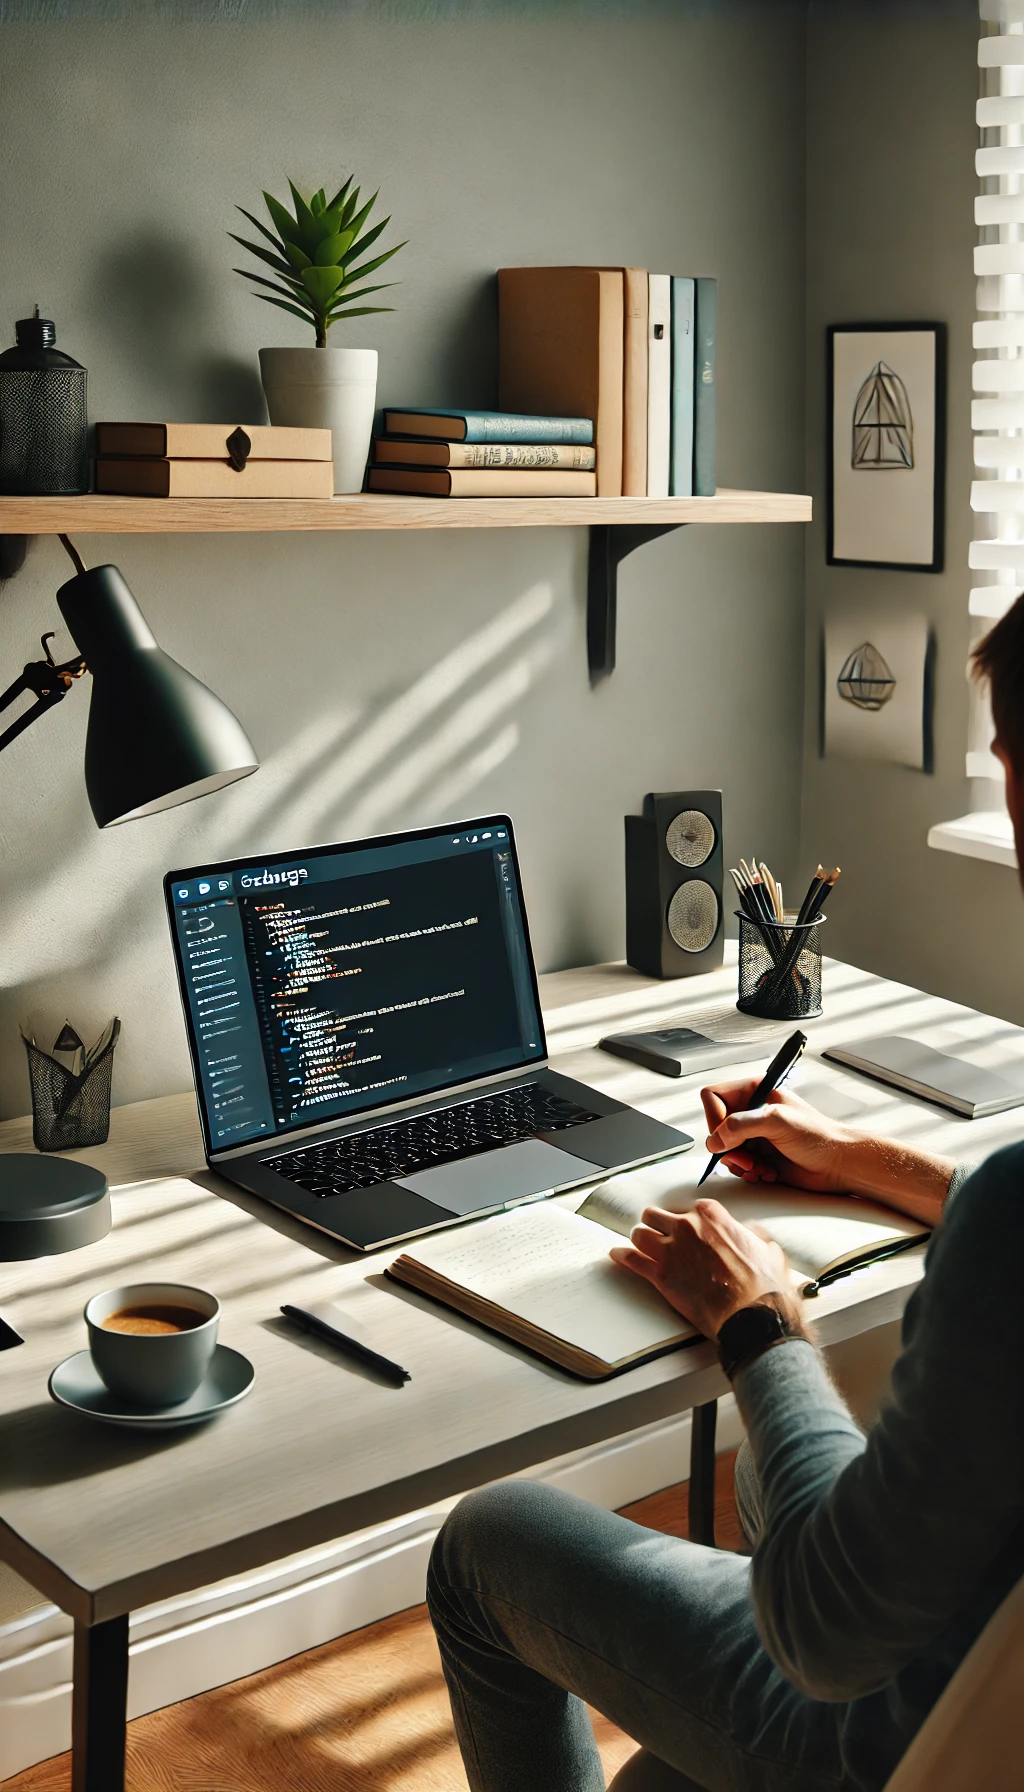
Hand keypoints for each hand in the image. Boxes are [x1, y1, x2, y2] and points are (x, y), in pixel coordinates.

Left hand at [609, 1198, 793, 1335]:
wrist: (752, 1316)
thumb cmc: (762, 1286)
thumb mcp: (768, 1250)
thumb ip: (753, 1235)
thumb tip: (750, 1233)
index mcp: (712, 1216)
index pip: (689, 1207)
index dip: (688, 1220)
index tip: (686, 1227)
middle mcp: (687, 1226)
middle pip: (656, 1215)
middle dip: (656, 1224)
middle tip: (657, 1233)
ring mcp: (670, 1249)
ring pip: (640, 1234)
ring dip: (640, 1240)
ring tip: (640, 1245)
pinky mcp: (659, 1274)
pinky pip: (630, 1259)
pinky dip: (621, 1256)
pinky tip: (617, 1255)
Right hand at [698, 1078, 956, 1225]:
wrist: (838, 1164)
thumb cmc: (819, 1136)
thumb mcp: (779, 1121)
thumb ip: (743, 1124)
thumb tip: (716, 1138)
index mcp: (754, 1092)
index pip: (713, 1097)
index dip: (714, 1118)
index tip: (726, 1136)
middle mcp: (751, 1112)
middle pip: (715, 1127)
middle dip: (729, 1148)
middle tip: (747, 1158)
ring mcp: (754, 1135)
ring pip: (723, 1150)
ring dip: (739, 1164)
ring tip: (760, 1167)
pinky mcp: (758, 1156)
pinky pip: (737, 1166)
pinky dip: (749, 1173)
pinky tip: (768, 1173)